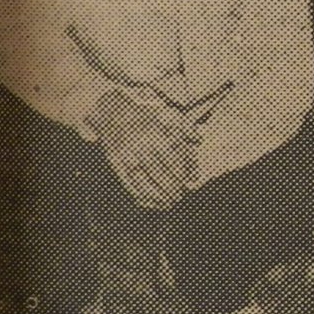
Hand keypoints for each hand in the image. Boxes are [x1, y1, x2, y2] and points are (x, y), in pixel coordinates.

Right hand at [92, 90, 199, 209]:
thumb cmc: (147, 114)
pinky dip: (136, 192)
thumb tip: (198, 140)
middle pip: (157, 171)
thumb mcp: (168, 114)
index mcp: (156, 134)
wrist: (114, 110)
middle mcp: (140, 145)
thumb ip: (185, 128)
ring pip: (142, 178)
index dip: (179, 174)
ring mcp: (126, 154)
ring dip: (154, 194)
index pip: (171, 159)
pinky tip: (145, 201)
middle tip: (179, 197)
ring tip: (166, 204)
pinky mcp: (114, 160)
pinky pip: (126, 180)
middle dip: (169, 187)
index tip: (187, 185)